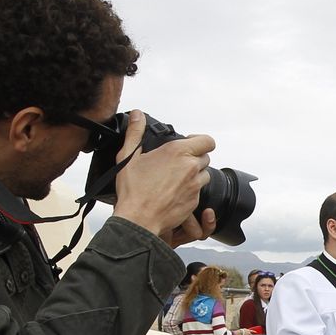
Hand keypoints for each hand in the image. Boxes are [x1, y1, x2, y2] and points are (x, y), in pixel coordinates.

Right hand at [110, 111, 216, 242]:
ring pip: (204, 175)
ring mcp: (194, 186)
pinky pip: (199, 192)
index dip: (200, 141)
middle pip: (205, 157)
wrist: (139, 219)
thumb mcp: (128, 157)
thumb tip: (137, 115)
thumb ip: (135, 133)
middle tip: (177, 162)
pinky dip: (190, 191)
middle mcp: (190, 167)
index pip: (207, 140)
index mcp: (177, 152)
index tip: (190, 143)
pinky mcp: (195, 202)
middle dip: (194, 158)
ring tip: (175, 178)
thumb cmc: (133, 190)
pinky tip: (174, 193)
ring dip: (194, 175)